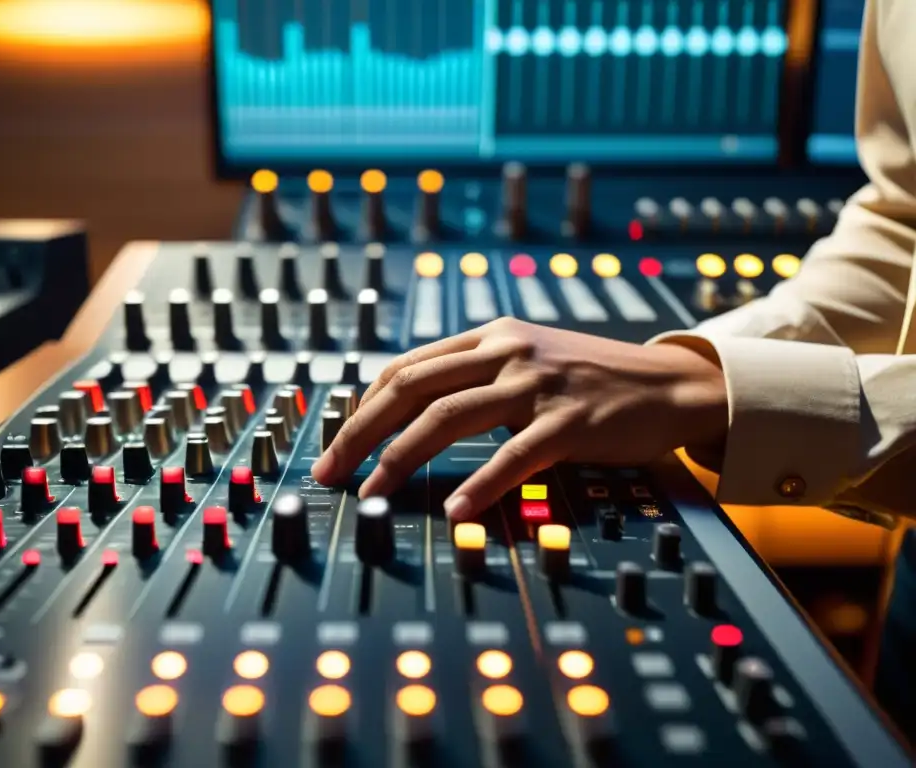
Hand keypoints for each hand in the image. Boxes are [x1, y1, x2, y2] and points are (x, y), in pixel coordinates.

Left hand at [311, 318, 727, 519]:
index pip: (406, 368)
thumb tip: (412, 408)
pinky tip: (455, 511)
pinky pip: (513, 456)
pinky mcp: (570, 420)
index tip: (339, 444)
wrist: (670, 383)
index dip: (363, 408)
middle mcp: (506, 351)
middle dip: (359, 434)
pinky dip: (479, 486)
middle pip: (410, 389)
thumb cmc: (591, 378)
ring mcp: (537, 383)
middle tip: (330, 472)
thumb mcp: (527, 358)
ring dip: (399, 460)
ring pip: (447, 419)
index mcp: (489, 337)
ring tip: (372, 495)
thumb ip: (475, 375)